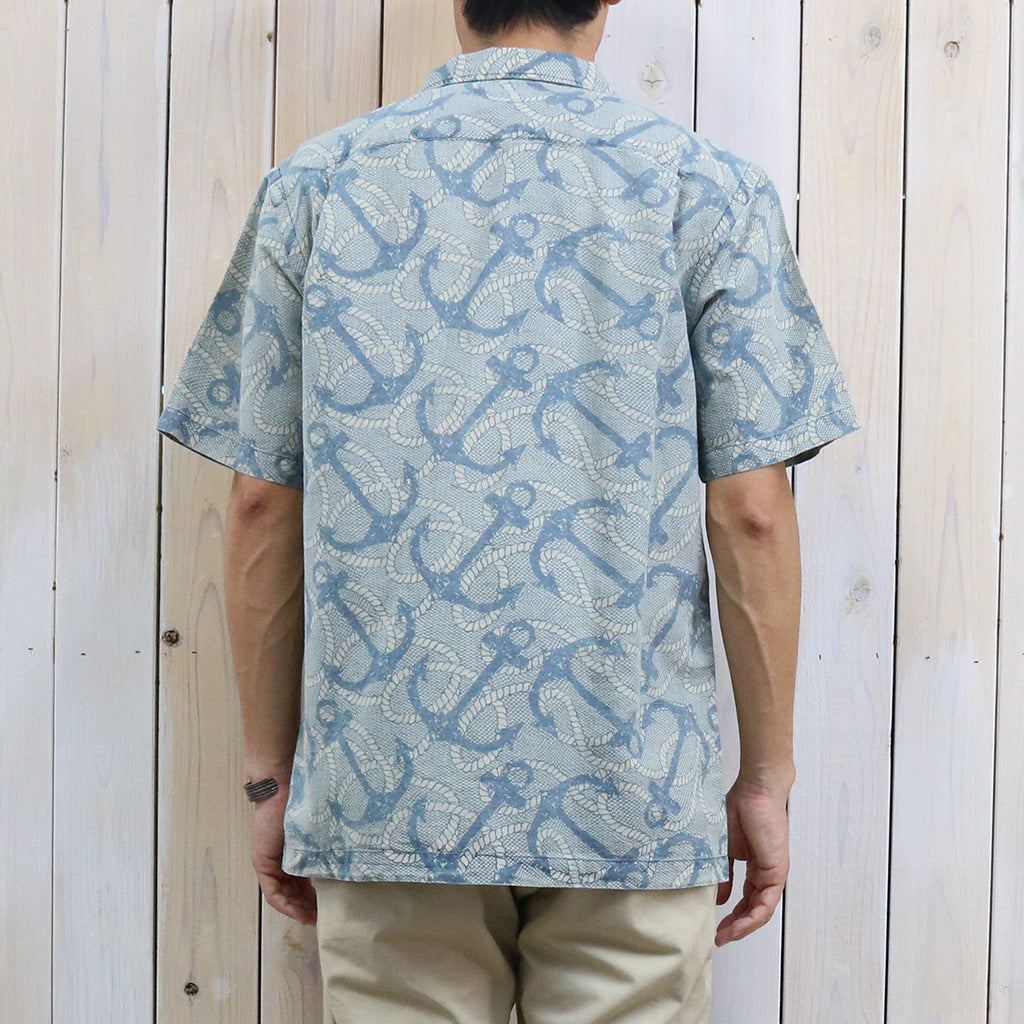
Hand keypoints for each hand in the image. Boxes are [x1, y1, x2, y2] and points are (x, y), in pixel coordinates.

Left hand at [249, 784, 317, 925]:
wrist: (281, 787)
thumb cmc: (303, 802)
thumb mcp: (318, 830)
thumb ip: (324, 846)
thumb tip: (346, 858)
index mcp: (295, 852)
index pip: (303, 881)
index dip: (315, 896)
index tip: (329, 907)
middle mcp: (281, 860)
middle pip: (293, 891)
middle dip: (307, 906)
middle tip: (323, 917)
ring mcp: (270, 863)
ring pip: (283, 894)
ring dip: (297, 908)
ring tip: (312, 919)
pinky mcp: (263, 863)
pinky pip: (273, 891)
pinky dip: (285, 904)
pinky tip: (298, 912)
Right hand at [715, 775, 790, 944]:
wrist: (756, 790)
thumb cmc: (740, 808)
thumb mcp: (724, 847)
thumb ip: (723, 873)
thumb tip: (720, 897)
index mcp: (753, 866)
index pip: (744, 898)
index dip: (730, 914)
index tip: (714, 926)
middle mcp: (765, 873)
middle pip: (753, 908)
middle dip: (735, 926)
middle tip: (719, 937)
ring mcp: (773, 874)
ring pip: (761, 911)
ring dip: (743, 926)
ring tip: (725, 936)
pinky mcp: (777, 872)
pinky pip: (766, 903)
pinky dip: (753, 917)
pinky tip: (739, 926)